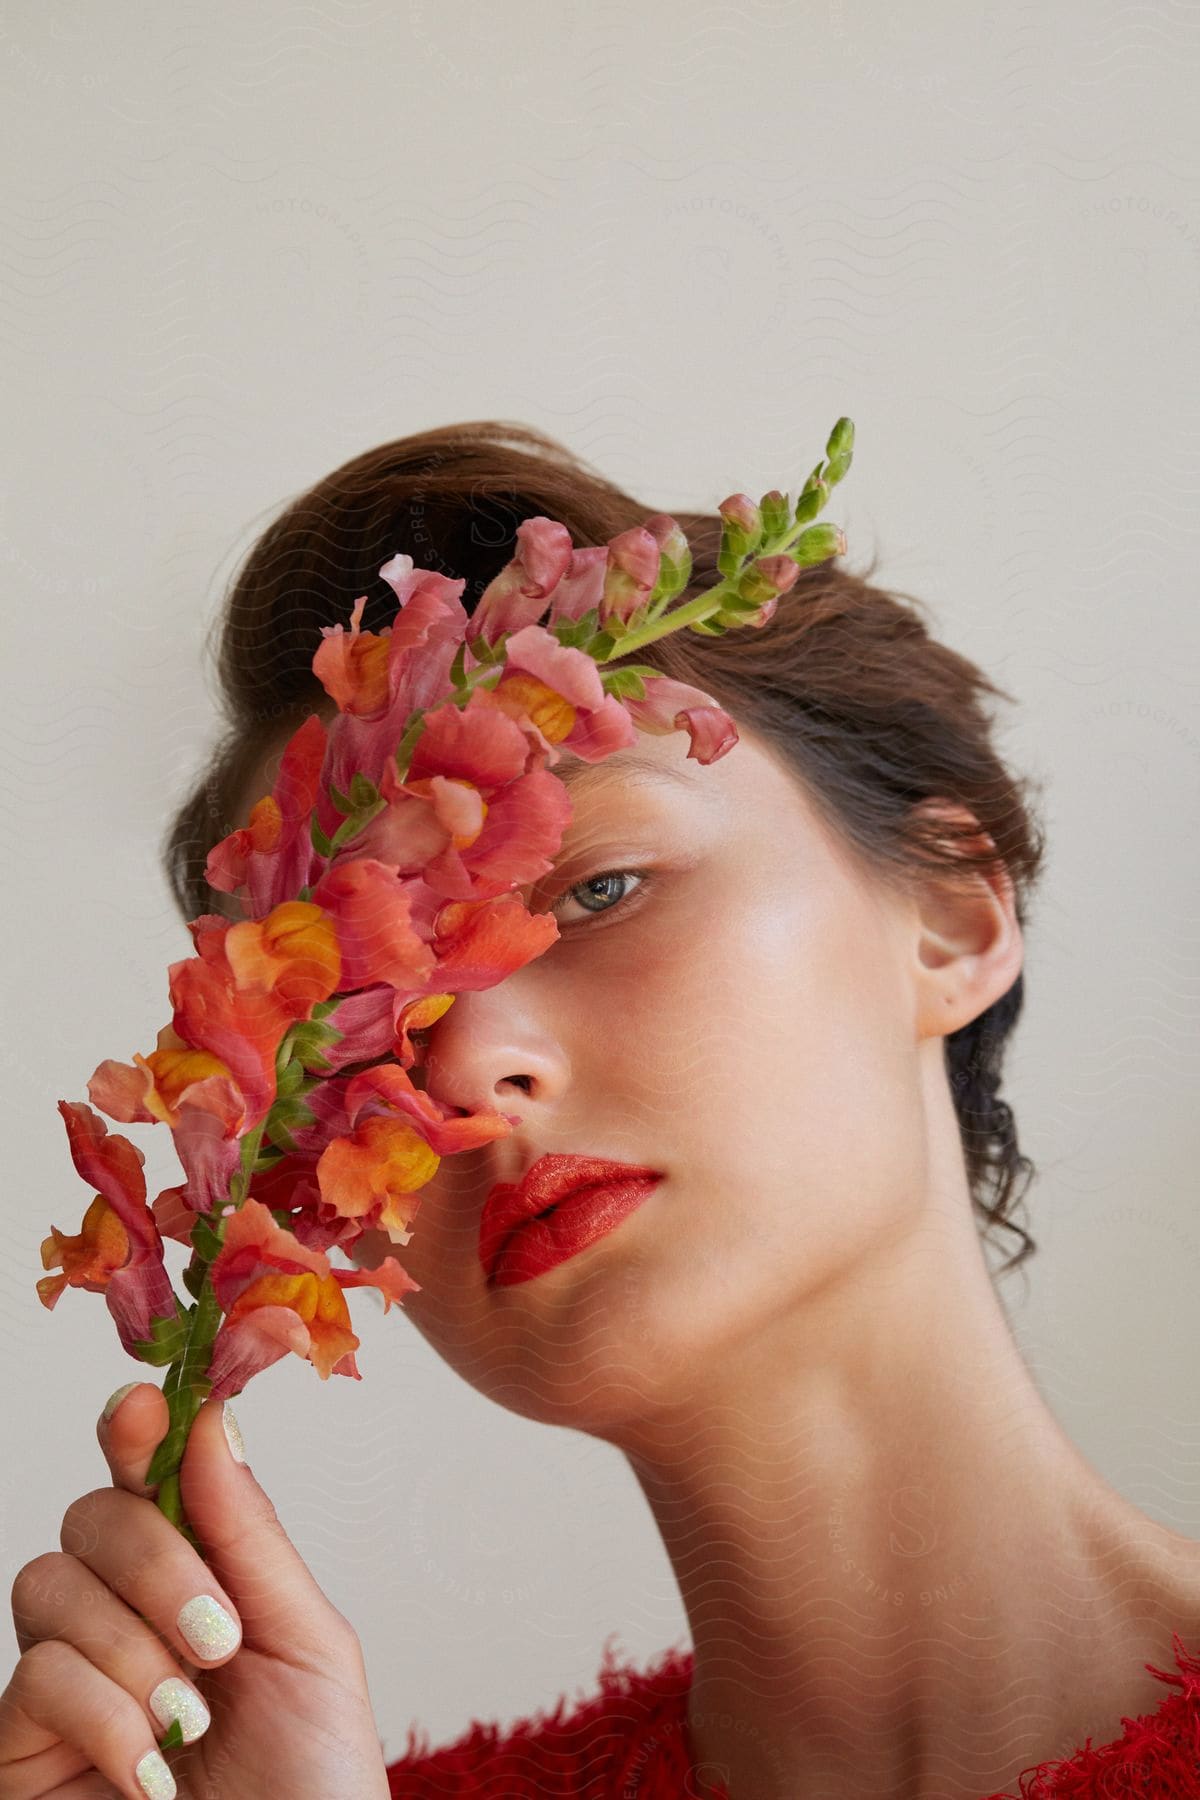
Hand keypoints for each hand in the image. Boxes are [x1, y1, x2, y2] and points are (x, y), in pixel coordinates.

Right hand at [1, 1384, 389, 1797]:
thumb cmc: (311, 1791)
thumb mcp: (306, 1647)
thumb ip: (250, 1535)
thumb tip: (210, 1418)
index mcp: (201, 1580)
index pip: (149, 1477)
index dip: (139, 1427)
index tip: (145, 1403)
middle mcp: (124, 1619)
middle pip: (92, 1515)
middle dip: (157, 1558)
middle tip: (218, 1634)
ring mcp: (69, 1683)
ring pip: (51, 1582)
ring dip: (135, 1645)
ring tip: (191, 1720)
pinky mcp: (23, 1750)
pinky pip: (36, 1674)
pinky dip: (106, 1712)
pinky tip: (151, 1769)